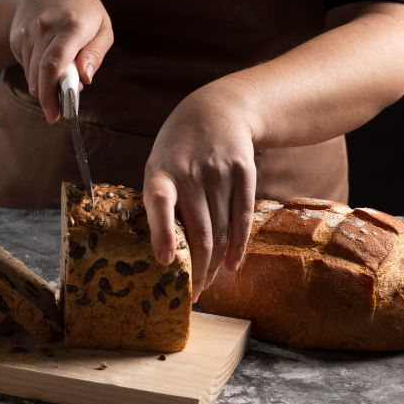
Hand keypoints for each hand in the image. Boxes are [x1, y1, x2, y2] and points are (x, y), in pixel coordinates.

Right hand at [9, 0, 113, 121]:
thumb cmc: (82, 10)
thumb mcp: (102, 27)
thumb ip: (96, 54)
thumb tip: (85, 80)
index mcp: (72, 25)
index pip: (54, 63)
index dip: (53, 93)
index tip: (56, 114)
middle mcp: (45, 27)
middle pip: (40, 75)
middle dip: (47, 99)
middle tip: (55, 113)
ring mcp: (28, 32)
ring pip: (32, 75)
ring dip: (44, 85)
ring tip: (59, 79)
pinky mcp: (16, 37)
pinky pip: (26, 66)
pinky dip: (36, 72)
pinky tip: (45, 58)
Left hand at [142, 80, 260, 299]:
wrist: (216, 109)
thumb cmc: (178, 150)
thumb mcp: (158, 166)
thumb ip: (159, 203)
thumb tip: (162, 253)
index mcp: (160, 172)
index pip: (160, 202)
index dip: (163, 234)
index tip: (166, 263)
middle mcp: (190, 172)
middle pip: (200, 231)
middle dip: (196, 269)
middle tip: (191, 294)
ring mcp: (220, 172)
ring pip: (222, 229)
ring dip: (215, 263)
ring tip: (207, 284)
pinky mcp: (245, 172)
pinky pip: (243, 217)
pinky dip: (238, 246)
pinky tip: (232, 265)